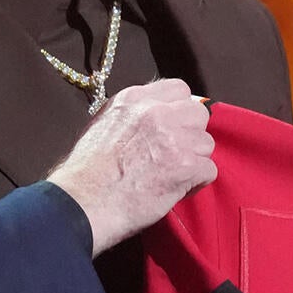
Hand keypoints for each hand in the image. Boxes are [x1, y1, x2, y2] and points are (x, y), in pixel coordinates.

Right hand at [45, 79, 216, 256]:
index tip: (173, 126)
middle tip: (175, 153)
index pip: (179, 89)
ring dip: (193, 161)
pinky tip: (175, 190)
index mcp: (134, 99)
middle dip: (191, 134)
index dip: (179, 110)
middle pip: (198, 115)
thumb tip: (153, 120)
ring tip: (171, 175)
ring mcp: (174, 138)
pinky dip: (195, 183)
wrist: (83, 202)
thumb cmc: (86, 172)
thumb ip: (133, 116)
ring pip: (206, 144)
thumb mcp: (102, 125)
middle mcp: (157, 112)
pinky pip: (208, 170)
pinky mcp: (186, 166)